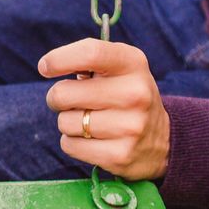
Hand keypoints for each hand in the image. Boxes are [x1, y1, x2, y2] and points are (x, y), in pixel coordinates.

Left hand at [39, 38, 169, 180]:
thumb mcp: (120, 68)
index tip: (45, 67)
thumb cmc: (126, 95)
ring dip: (68, 122)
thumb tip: (48, 65)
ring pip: (64, 122)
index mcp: (133, 63)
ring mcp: (130, 127)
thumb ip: (89, 60)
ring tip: (90, 121)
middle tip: (72, 101)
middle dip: (58, 97)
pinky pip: (70, 146)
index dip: (59, 59)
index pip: (90, 53)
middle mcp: (135, 93)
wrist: (163, 140)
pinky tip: (93, 139)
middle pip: (64, 93)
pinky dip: (73, 143)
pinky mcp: (120, 155)